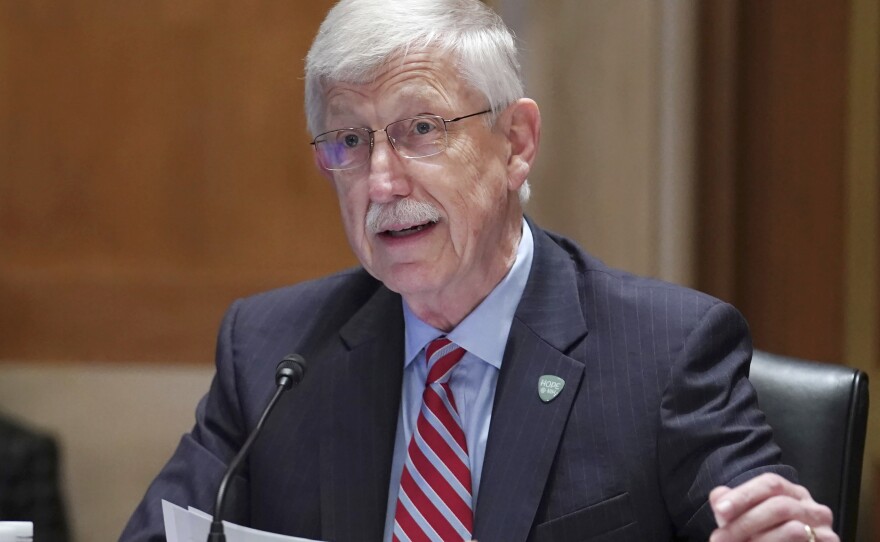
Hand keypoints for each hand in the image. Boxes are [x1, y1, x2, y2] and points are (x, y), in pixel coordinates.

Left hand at [709, 473, 836, 540]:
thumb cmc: (765, 539)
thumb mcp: (747, 520)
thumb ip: (733, 506)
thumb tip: (719, 497)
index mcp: (793, 494)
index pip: (770, 484)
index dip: (743, 496)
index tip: (719, 510)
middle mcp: (813, 509)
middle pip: (779, 506)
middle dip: (745, 523)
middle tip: (719, 538)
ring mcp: (826, 532)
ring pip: (793, 530)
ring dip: (759, 539)